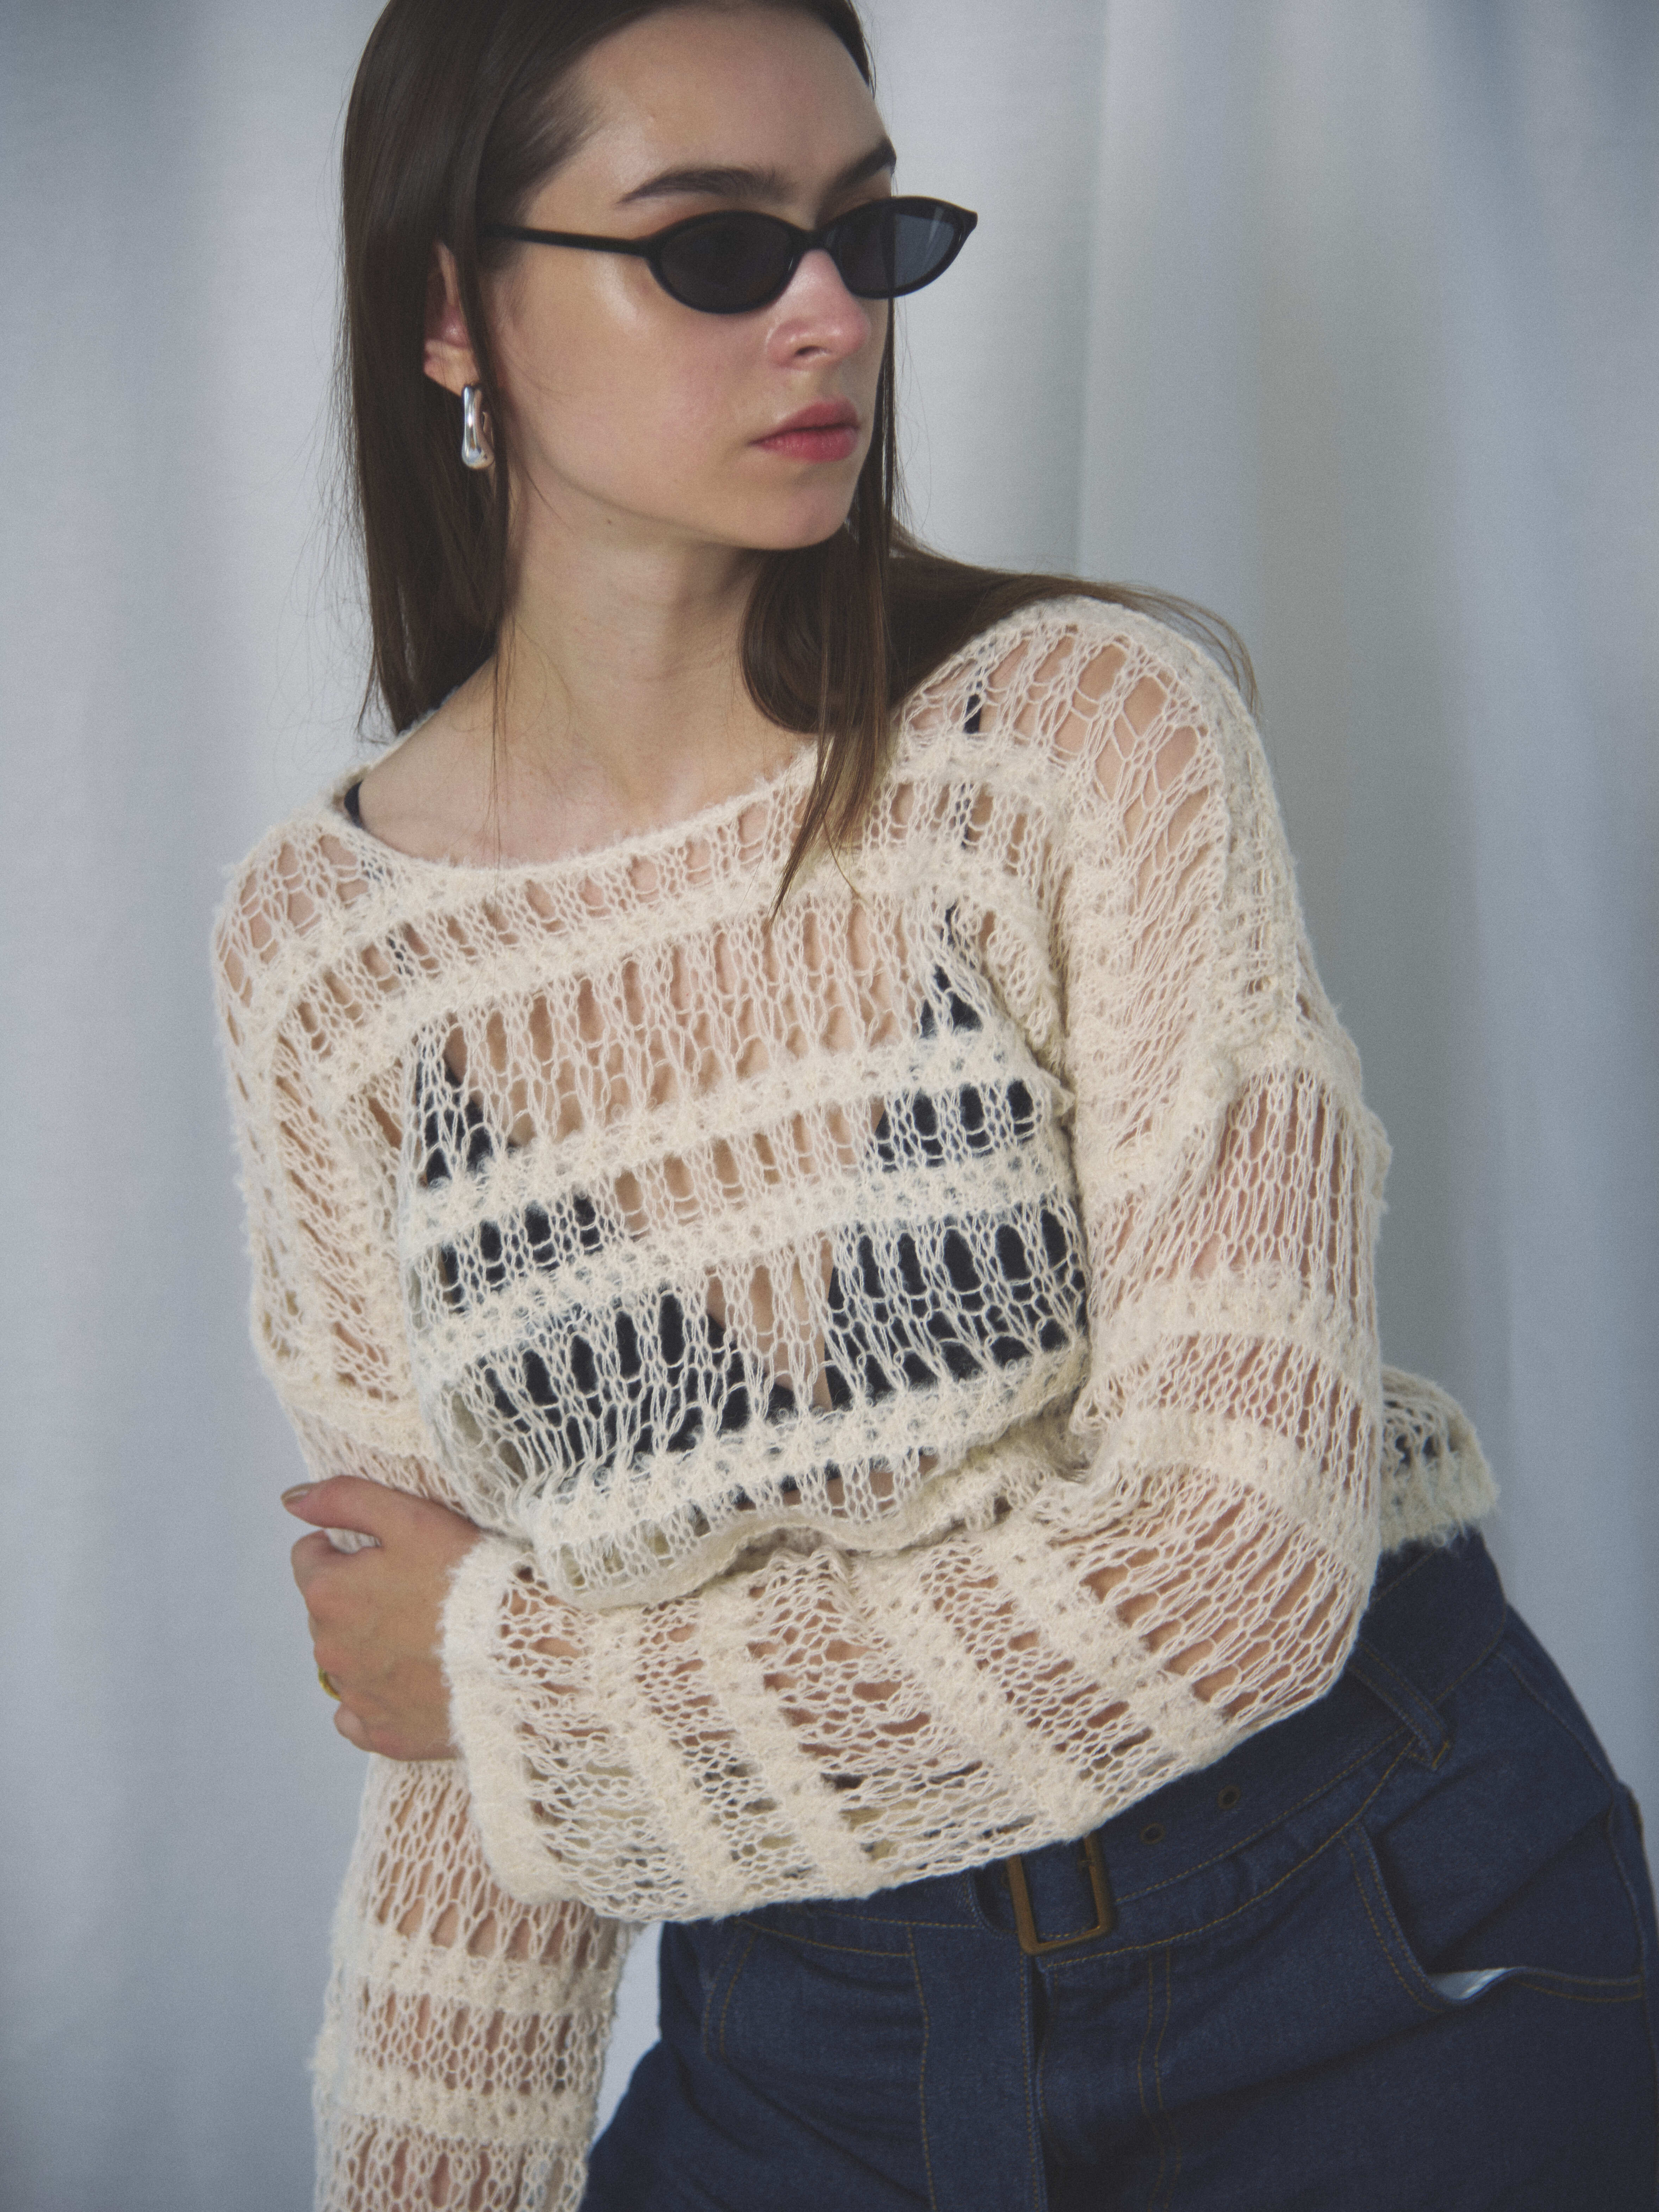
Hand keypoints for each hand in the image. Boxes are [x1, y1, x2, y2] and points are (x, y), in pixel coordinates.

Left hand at [283, 1476, 483, 1759]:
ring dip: (371, 1645)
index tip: (387, 1550)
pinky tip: (413, 1682)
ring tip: (426, 1633)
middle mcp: (330, 1649)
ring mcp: (357, 1697)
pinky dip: (378, 1698)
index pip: (308, 1559)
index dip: (347, 1547)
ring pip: (346, 1661)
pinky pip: (360, 1716)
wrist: (524, 1650)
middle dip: (359, 1597)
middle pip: (328, 1611)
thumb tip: (293, 1500)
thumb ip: (344, 1500)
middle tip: (417, 1589)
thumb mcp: (409, 1517)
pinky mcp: (385, 1735)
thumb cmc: (469, 1578)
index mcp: (329, 1594)